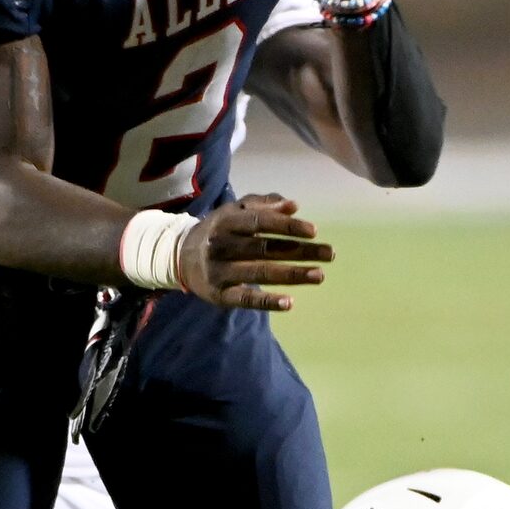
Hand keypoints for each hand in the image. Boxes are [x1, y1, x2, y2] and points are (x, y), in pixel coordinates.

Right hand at [178, 194, 332, 313]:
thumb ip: (262, 205)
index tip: (314, 231)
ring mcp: (219, 271)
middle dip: (300, 251)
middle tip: (329, 254)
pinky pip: (246, 299)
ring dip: (292, 274)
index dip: (287, 226)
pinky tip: (290, 303)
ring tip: (319, 275)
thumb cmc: (218, 231)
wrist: (179, 257)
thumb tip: (293, 205)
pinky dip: (268, 301)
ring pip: (260, 273)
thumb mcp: (234, 211)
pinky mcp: (219, 295)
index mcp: (226, 221)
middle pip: (265, 248)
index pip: (260, 223)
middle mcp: (221, 245)